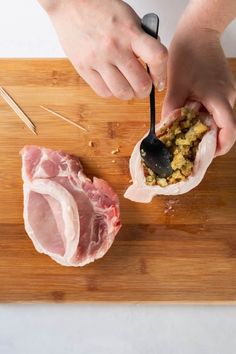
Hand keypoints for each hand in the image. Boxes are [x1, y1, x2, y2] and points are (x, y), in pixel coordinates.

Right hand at [40, 0, 166, 98]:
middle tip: (143, 87)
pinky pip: (103, 92)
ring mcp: (97, 60)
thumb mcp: (128, 17)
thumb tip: (153, 61)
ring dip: (129, 94)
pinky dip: (112, 92)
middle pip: (140, 84)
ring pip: (122, 92)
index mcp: (129, 32)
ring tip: (128, 87)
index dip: (161, 74)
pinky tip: (112, 83)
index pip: (157, 58)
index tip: (159, 79)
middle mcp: (114, 47)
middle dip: (145, 90)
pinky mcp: (84, 68)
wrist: (70, 3)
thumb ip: (142, 39)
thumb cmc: (100, 8)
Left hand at [162, 26, 235, 155]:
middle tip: (188, 147)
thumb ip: (172, 109)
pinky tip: (190, 116)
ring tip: (185, 132)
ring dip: (204, 129)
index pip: (229, 130)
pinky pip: (217, 110)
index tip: (204, 156)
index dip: (219, 147)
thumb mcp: (175, 84)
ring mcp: (228, 93)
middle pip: (224, 129)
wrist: (198, 32)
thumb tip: (166, 130)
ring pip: (219, 120)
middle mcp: (228, 97)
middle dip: (207, 141)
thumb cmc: (188, 54)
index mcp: (219, 98)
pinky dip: (205, 117)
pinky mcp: (223, 89)